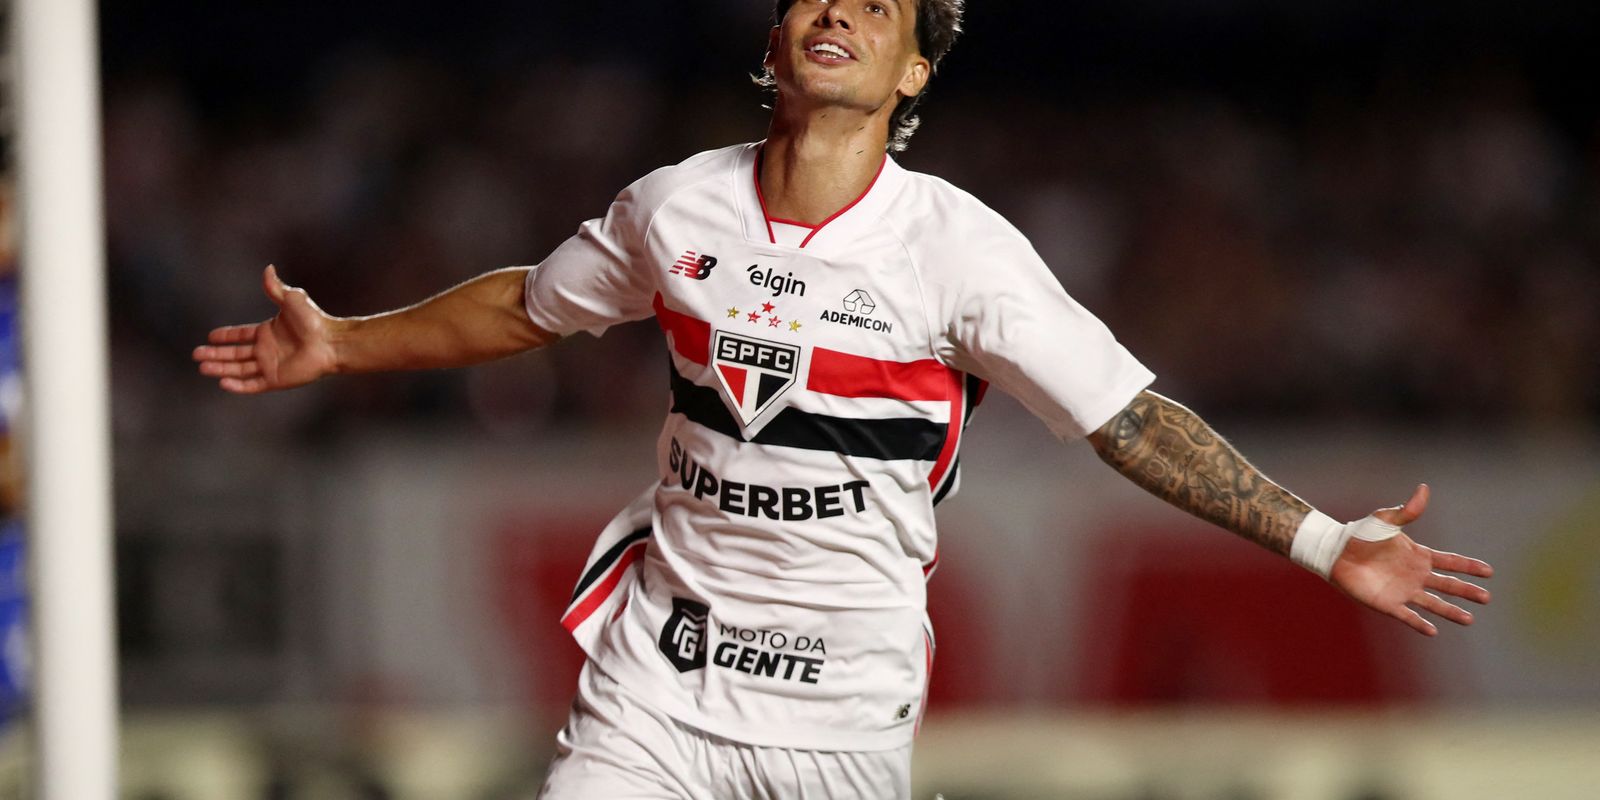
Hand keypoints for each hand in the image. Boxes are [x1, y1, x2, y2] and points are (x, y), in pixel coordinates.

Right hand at [192, 265, 339, 393]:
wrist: (330, 342)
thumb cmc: (314, 320)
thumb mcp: (291, 299)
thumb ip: (275, 287)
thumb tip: (268, 267)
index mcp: (268, 332)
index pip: (241, 335)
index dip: (225, 336)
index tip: (210, 336)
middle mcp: (267, 350)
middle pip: (235, 354)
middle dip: (215, 354)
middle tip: (196, 354)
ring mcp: (271, 366)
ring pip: (239, 369)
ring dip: (220, 368)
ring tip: (202, 367)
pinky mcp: (276, 380)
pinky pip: (253, 384)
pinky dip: (238, 385)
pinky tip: (222, 382)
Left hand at [1329, 484, 1492, 635]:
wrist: (1335, 551)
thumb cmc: (1360, 534)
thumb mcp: (1386, 519)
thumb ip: (1407, 509)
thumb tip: (1424, 488)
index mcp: (1418, 556)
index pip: (1450, 562)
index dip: (1468, 566)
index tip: (1489, 572)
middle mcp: (1415, 576)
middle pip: (1447, 585)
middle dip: (1467, 591)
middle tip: (1486, 598)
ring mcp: (1403, 591)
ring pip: (1433, 603)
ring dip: (1450, 611)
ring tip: (1469, 620)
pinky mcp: (1388, 604)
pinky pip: (1407, 616)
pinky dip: (1419, 623)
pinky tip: (1433, 631)